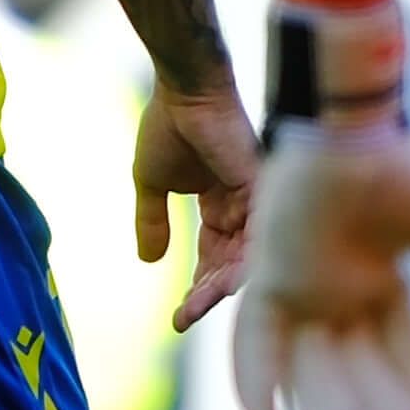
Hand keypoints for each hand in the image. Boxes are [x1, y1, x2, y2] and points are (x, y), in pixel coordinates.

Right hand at [133, 81, 254, 329]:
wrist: (182, 91)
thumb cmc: (168, 126)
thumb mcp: (152, 184)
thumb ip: (152, 221)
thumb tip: (148, 262)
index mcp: (220, 206)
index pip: (214, 258)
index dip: (198, 289)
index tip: (177, 317)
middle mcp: (242, 207)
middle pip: (231, 265)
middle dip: (206, 295)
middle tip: (183, 318)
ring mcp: (255, 199)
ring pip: (246, 258)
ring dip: (219, 287)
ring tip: (194, 307)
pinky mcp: (261, 190)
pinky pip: (259, 237)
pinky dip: (242, 264)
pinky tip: (220, 287)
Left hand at [232, 116, 409, 409]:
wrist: (348, 122)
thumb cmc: (397, 163)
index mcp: (384, 290)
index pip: (409, 360)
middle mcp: (341, 300)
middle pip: (361, 381)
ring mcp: (302, 294)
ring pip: (312, 378)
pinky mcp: (266, 281)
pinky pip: (253, 347)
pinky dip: (255, 390)